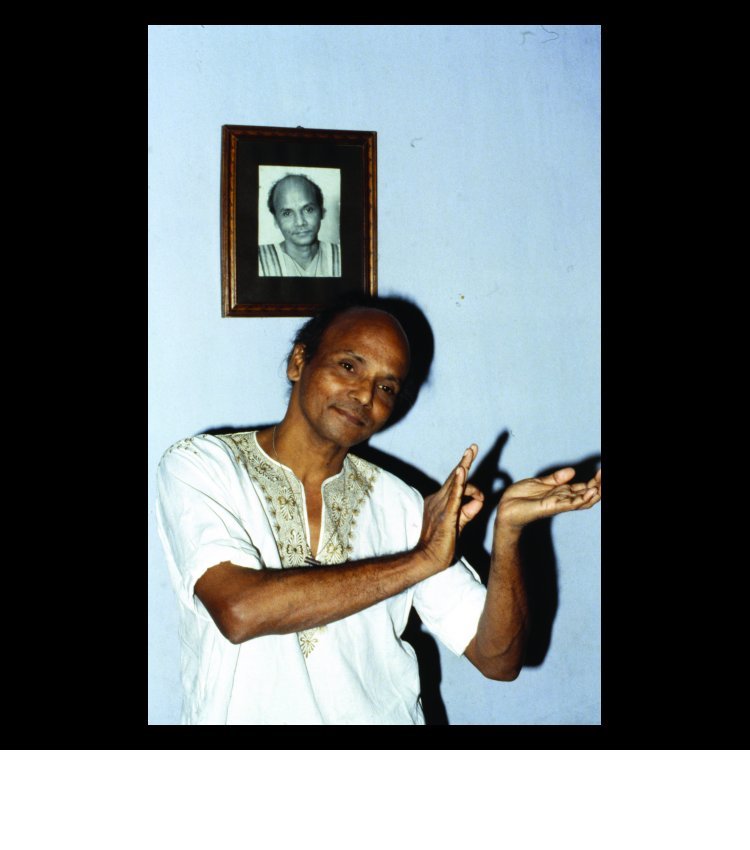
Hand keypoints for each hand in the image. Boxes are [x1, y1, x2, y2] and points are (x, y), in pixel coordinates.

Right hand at [417, 445, 484, 567]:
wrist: (427, 559)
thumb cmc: (441, 545)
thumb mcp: (458, 524)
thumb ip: (468, 511)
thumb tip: (478, 502)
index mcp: (439, 501)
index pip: (455, 485)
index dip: (463, 474)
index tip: (468, 458)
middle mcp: (438, 500)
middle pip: (454, 477)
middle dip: (465, 461)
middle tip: (473, 447)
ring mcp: (441, 506)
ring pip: (456, 483)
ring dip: (464, 465)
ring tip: (471, 452)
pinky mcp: (447, 514)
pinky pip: (454, 495)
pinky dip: (458, 482)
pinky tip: (462, 471)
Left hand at [497, 467, 600, 531]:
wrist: (505, 507)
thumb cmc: (520, 497)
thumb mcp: (539, 482)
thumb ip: (556, 478)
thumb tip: (572, 471)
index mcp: (560, 492)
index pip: (583, 487)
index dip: (594, 480)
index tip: (602, 471)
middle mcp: (562, 499)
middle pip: (586, 494)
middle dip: (598, 486)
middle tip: (604, 475)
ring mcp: (557, 503)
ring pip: (582, 500)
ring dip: (594, 492)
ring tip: (602, 484)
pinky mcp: (550, 506)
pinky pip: (569, 503)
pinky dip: (581, 498)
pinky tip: (591, 492)